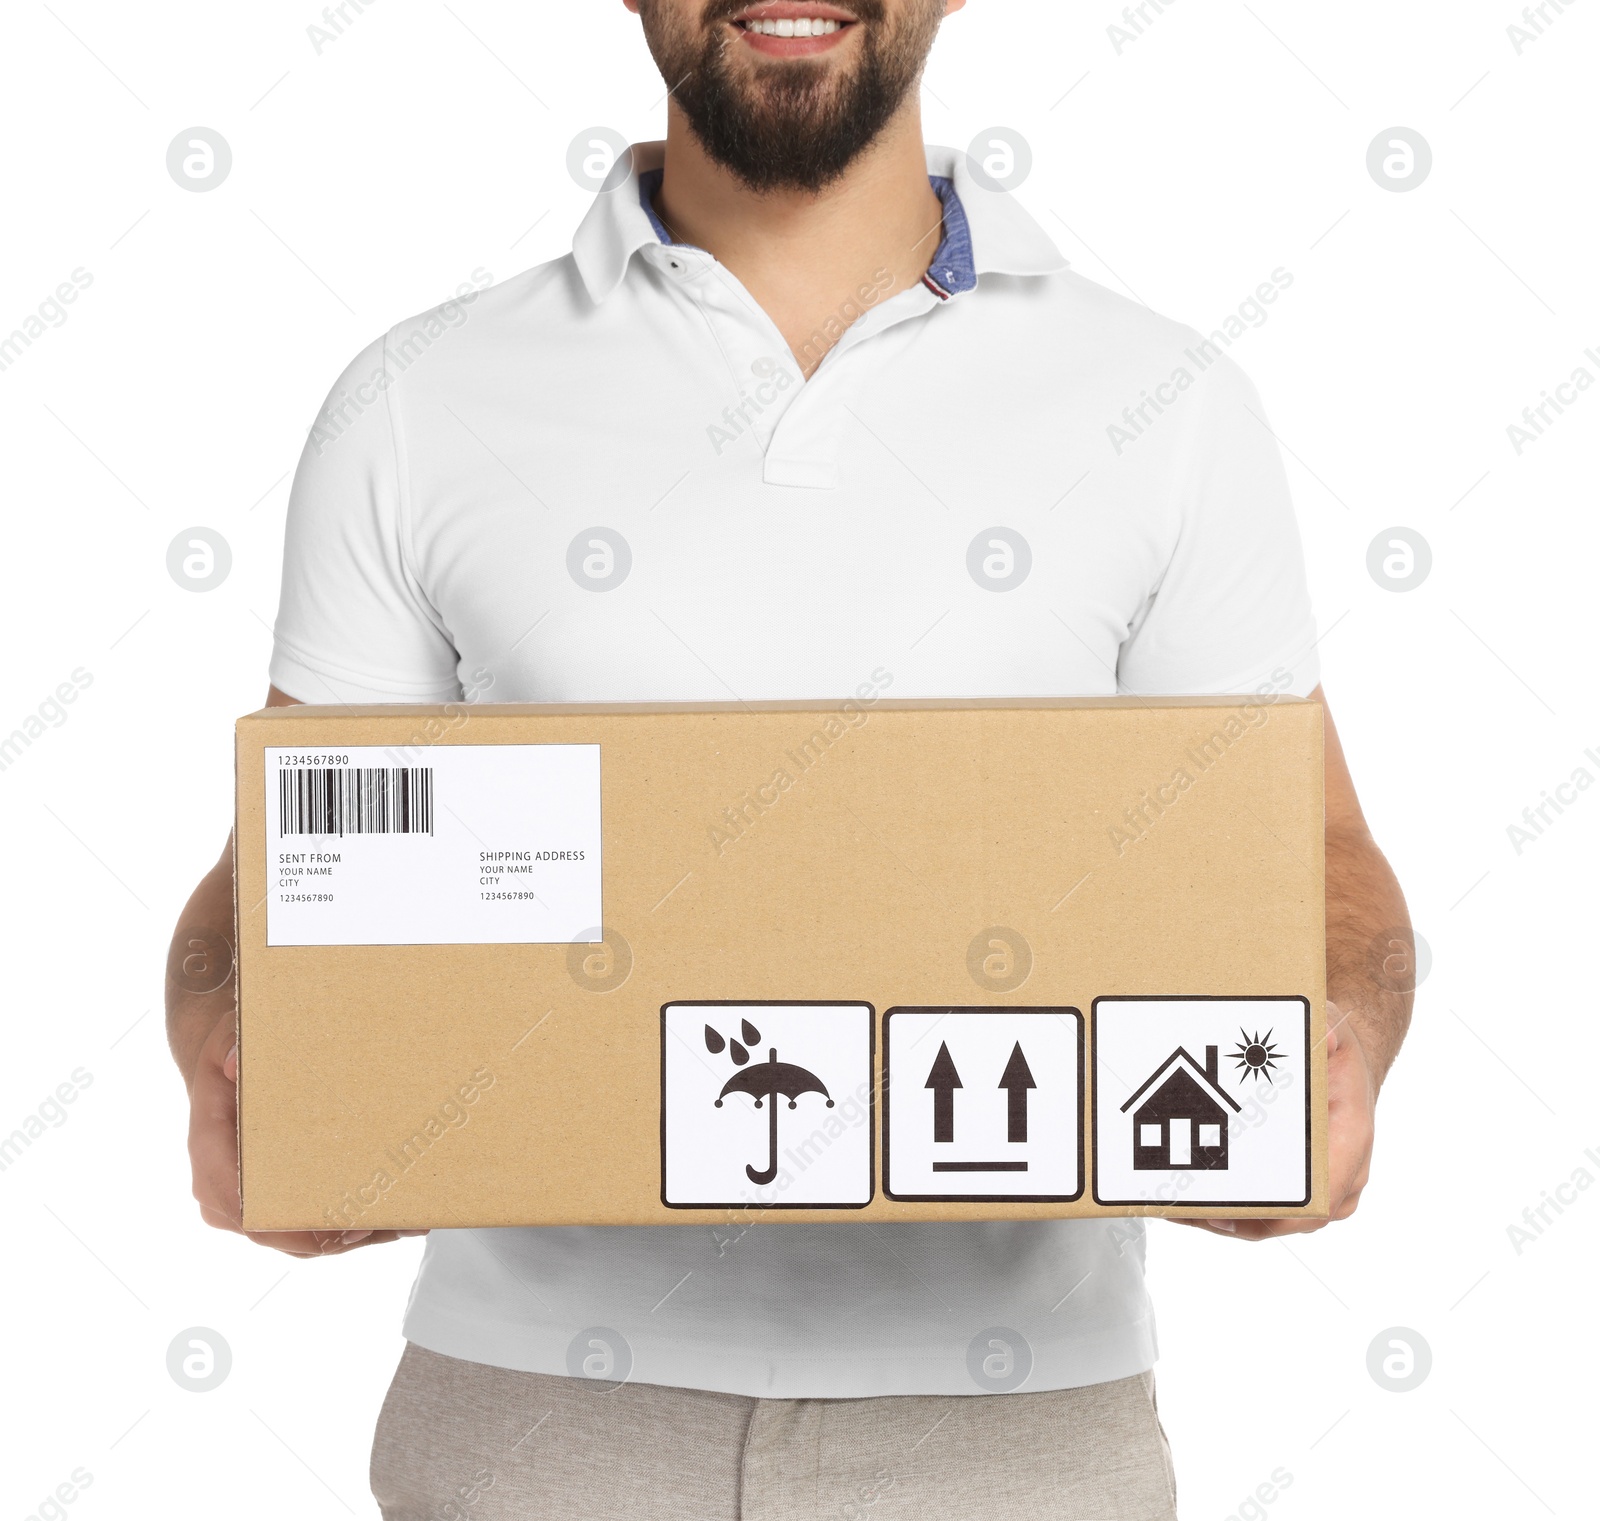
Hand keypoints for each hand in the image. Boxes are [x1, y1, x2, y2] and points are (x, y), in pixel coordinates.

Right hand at [188, 1012, 427, 1257]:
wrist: (225, 1069)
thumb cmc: (230, 1055)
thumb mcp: (227, 1038)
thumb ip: (232, 1046)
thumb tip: (237, 1061)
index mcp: (210, 1152)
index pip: (239, 1206)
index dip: (286, 1224)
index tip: (333, 1225)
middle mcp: (222, 1191)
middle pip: (280, 1234)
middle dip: (334, 1235)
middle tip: (385, 1224)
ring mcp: (247, 1205)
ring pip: (300, 1240)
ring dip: (352, 1236)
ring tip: (404, 1223)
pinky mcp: (272, 1206)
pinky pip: (308, 1230)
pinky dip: (351, 1228)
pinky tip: (394, 1219)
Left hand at [1175, 1001, 1374, 1241]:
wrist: (1345, 1068)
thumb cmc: (1336, 1055)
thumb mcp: (1332, 1030)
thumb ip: (1325, 1030)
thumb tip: (1324, 1036)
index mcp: (1350, 1139)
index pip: (1323, 1194)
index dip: (1279, 1212)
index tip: (1235, 1213)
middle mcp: (1341, 1173)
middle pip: (1289, 1218)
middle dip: (1236, 1218)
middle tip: (1187, 1209)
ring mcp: (1323, 1187)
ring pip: (1274, 1220)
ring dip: (1225, 1218)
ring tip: (1177, 1209)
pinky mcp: (1300, 1187)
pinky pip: (1267, 1210)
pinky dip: (1230, 1209)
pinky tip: (1189, 1203)